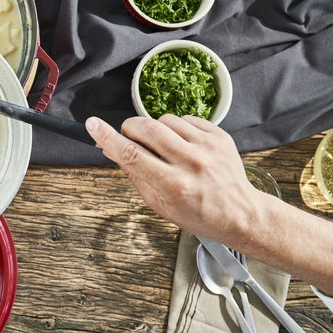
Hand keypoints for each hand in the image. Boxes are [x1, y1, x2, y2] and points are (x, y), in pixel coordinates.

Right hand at [85, 114, 261, 242]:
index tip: (92, 125)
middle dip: (130, 128)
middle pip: (146, 129)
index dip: (108, 138)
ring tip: (165, 147)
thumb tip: (112, 150)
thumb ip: (134, 175)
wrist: (240, 212)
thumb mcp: (159, 204)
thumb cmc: (198, 213)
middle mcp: (190, 163)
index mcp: (172, 185)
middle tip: (130, 137)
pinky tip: (183, 145)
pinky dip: (177, 128)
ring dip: (156, 129)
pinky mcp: (219, 135)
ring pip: (164, 120)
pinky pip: (185, 118)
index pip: (131, 154)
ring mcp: (207, 147)